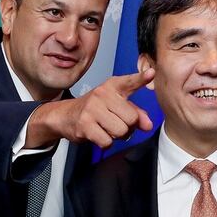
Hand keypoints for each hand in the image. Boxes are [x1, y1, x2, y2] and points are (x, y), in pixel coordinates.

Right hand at [26, 69, 154, 148]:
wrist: (64, 115)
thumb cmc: (95, 110)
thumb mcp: (115, 105)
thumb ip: (135, 113)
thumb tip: (148, 125)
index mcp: (112, 86)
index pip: (129, 82)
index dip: (141, 78)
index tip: (151, 74)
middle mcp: (102, 94)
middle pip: (131, 119)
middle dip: (128, 127)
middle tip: (116, 123)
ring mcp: (92, 108)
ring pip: (121, 131)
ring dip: (117, 136)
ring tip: (107, 129)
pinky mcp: (85, 124)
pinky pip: (107, 141)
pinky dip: (106, 142)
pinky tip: (98, 134)